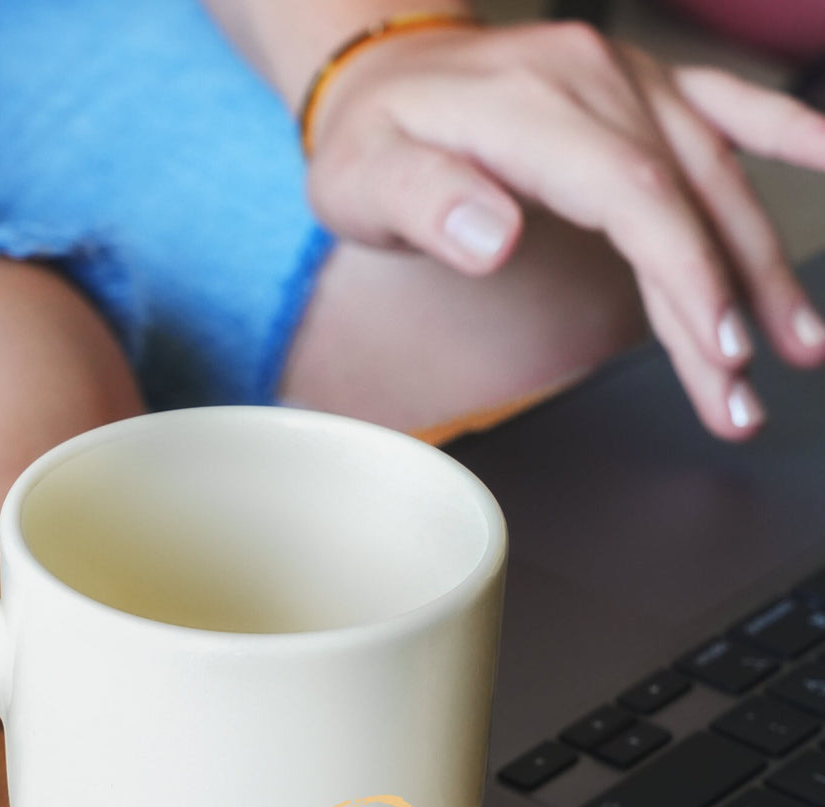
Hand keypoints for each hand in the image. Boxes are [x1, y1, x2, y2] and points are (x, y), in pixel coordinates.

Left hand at [305, 20, 824, 438]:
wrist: (379, 73)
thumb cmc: (370, 141)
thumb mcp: (364, 179)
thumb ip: (424, 202)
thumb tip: (493, 234)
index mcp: (532, 105)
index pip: (632, 196)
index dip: (684, 275)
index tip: (718, 348)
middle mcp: (595, 79)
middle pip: (683, 198)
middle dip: (729, 301)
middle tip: (747, 394)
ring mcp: (624, 78)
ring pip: (715, 172)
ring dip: (760, 261)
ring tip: (799, 343)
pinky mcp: (638, 88)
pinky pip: (724, 101)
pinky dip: (783, 130)